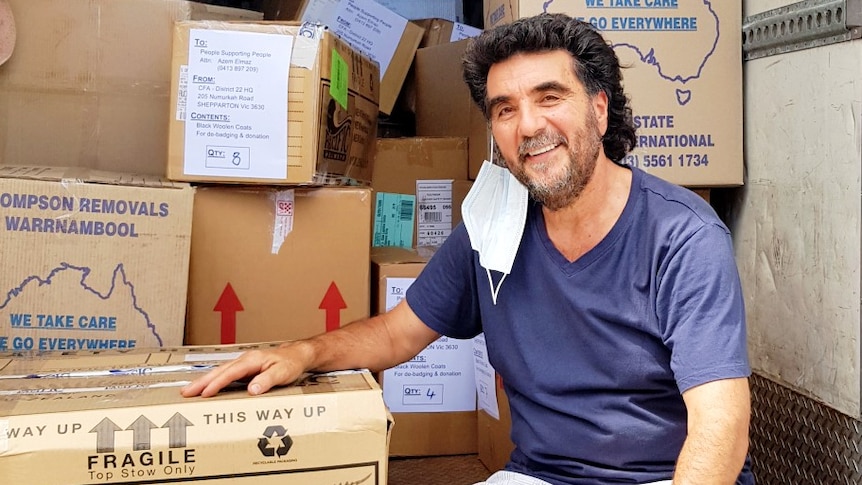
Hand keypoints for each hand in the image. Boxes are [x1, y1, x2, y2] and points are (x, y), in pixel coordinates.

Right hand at [181, 342, 311, 397]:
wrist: (297, 355)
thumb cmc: (291, 363)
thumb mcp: (282, 373)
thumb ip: (267, 380)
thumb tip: (251, 390)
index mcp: (251, 360)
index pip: (230, 373)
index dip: (216, 383)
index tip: (204, 393)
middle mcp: (244, 360)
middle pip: (219, 371)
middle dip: (201, 382)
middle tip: (185, 392)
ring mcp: (243, 364)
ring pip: (219, 372)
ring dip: (204, 381)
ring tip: (189, 391)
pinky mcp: (244, 369)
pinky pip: (225, 375)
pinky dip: (213, 381)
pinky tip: (206, 388)